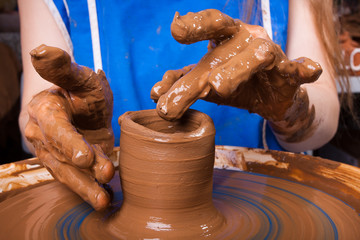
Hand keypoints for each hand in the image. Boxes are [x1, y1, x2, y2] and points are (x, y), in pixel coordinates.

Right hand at [25, 45, 114, 209]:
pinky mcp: (65, 166)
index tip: (86, 157)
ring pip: (67, 172)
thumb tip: (39, 50)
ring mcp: (53, 153)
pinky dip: (89, 189)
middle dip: (83, 168)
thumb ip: (62, 68)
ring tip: (104, 199)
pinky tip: (103, 199)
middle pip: (61, 155)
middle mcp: (43, 134)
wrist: (86, 108)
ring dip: (86, 186)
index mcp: (45, 110)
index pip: (56, 128)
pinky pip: (75, 180)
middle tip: (106, 174)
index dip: (69, 143)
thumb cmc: (84, 91)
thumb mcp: (81, 78)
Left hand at [151, 9, 321, 122]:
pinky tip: (309, 70)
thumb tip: (154, 92)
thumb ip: (182, 84)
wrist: (270, 98)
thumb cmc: (236, 85)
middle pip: (224, 39)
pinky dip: (304, 69)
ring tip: (217, 87)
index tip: (176, 31)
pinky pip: (300, 69)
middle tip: (181, 50)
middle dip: (204, 40)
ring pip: (257, 56)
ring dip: (238, 70)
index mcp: (225, 39)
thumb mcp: (206, 85)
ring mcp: (271, 54)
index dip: (194, 25)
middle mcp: (246, 40)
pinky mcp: (291, 73)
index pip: (208, 26)